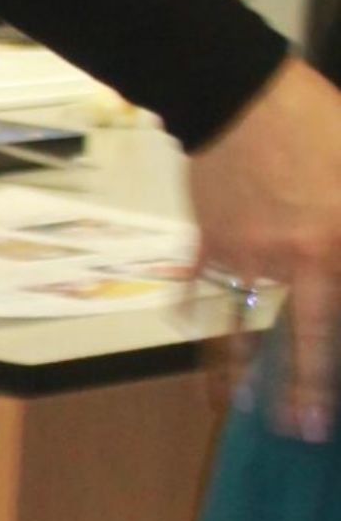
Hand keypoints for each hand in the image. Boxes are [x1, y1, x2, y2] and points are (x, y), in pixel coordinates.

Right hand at [190, 60, 340, 436]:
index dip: (331, 358)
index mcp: (335, 243)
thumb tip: (339, 267)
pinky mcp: (208, 242)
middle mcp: (291, 260)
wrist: (236, 92)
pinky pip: (199, 288)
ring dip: (235, 373)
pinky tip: (196, 334)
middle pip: (299, 338)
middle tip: (302, 429)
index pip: (336, 316)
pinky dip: (194, 314)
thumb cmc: (314, 122)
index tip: (332, 399)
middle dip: (301, 388)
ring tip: (232, 409)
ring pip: (241, 325)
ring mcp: (244, 256)